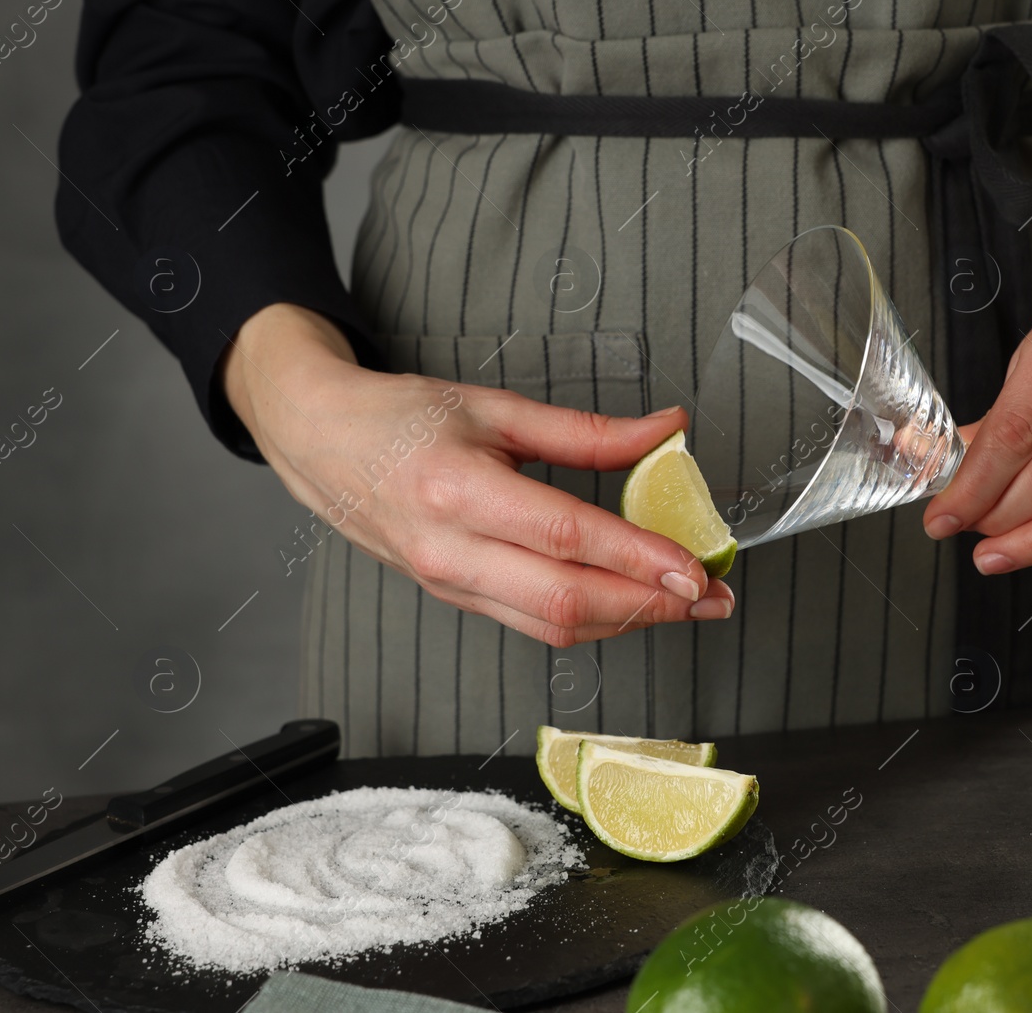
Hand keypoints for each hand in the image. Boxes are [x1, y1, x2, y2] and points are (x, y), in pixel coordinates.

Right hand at [222, 303, 729, 646]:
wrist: (318, 441)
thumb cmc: (401, 418)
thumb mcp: (496, 406)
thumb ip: (587, 431)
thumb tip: (668, 430)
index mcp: (458, 490)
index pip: (567, 538)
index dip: (639, 559)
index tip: (697, 568)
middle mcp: (451, 550)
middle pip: (566, 603)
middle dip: (651, 607)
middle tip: (713, 598)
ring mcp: (450, 583)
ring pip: (553, 626)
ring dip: (628, 621)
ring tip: (685, 603)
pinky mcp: (454, 598)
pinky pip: (532, 623)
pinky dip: (591, 620)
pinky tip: (630, 601)